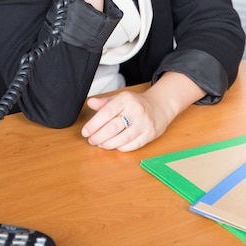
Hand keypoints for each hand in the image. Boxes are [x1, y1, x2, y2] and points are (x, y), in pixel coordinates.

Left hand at [81, 73, 204, 151]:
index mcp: (126, 99)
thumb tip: (90, 103)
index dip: (93, 124)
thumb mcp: (120, 98)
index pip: (106, 112)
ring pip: (122, 138)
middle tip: (91, 140)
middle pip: (113, 127)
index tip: (85, 131)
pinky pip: (133, 145)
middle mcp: (136, 110)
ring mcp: (144, 123)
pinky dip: (121, 147)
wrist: (160, 106)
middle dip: (98, 136)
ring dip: (108, 144)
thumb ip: (104, 102)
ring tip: (100, 144)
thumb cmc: (136, 103)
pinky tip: (114, 146)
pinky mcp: (150, 134)